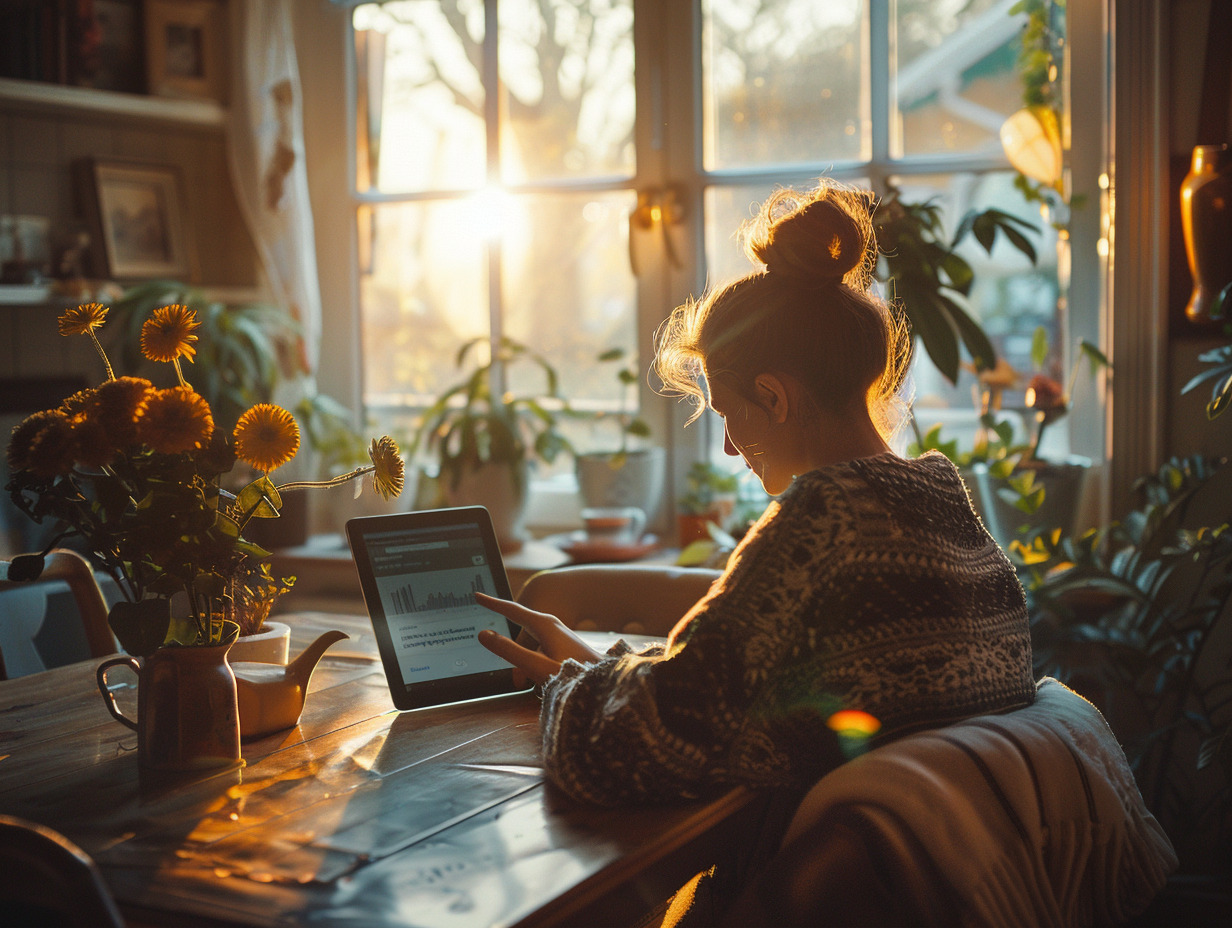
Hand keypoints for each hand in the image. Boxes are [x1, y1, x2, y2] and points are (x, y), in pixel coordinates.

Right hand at [475, 592, 604, 685]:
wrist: (607, 680)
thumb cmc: (574, 674)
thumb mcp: (536, 665)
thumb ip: (509, 650)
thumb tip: (484, 634)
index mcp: (543, 624)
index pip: (511, 609)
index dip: (492, 603)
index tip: (477, 595)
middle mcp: (551, 625)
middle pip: (520, 632)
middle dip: (512, 653)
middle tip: (516, 679)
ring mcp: (559, 634)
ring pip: (531, 645)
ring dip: (526, 664)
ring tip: (532, 687)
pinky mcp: (564, 644)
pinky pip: (540, 651)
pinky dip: (535, 664)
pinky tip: (544, 682)